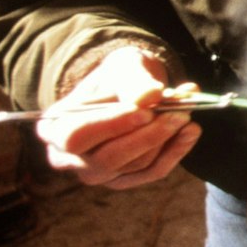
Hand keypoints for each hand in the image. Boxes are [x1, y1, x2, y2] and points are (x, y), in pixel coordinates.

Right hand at [38, 46, 200, 188]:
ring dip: (166, 137)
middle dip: (148, 135)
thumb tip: (151, 96)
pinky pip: (151, 173)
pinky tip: (191, 131)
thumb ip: (134, 81)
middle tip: (180, 111)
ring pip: (134, 165)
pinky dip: (176, 152)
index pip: (77, 135)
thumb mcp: (123, 67)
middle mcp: (68, 158)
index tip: (146, 111)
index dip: (112, 125)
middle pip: (107, 158)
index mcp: (55, 127)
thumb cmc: (118, 76)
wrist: (128, 88)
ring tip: (188, 108)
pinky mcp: (123, 180)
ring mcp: (96, 174)